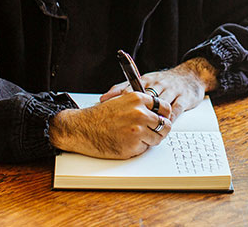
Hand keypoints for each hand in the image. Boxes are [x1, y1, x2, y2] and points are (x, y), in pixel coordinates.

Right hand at [48, 92, 171, 159]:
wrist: (82, 128)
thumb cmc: (99, 116)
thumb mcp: (121, 101)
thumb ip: (139, 104)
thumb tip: (157, 111)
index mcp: (138, 99)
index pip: (165, 107)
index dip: (165, 115)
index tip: (163, 119)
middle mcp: (140, 113)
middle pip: (165, 124)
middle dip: (160, 130)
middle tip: (150, 132)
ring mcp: (137, 129)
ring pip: (157, 138)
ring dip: (149, 140)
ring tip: (134, 137)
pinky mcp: (133, 144)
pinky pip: (145, 148)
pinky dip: (138, 148)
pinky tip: (126, 142)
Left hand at [100, 57, 218, 120]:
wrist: (191, 76)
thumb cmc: (164, 82)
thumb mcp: (143, 82)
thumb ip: (123, 88)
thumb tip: (103, 98)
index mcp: (146, 80)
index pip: (131, 89)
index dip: (122, 100)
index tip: (113, 112)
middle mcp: (158, 83)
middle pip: (146, 97)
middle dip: (137, 110)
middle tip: (129, 124)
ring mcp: (172, 90)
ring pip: (161, 103)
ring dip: (154, 116)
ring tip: (147, 128)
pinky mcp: (184, 98)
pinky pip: (176, 109)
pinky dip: (169, 118)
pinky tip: (164, 126)